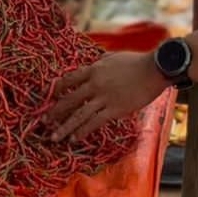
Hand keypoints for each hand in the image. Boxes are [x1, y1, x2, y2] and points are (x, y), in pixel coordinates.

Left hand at [45, 51, 168, 141]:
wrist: (154, 69)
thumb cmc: (136, 62)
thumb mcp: (113, 57)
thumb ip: (100, 62)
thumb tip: (94, 63)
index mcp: (93, 69)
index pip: (69, 80)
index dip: (56, 89)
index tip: (45, 97)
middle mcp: (95, 84)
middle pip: (69, 99)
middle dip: (55, 111)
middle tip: (43, 121)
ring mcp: (104, 98)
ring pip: (79, 114)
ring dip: (65, 126)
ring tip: (54, 137)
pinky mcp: (115, 109)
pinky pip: (95, 122)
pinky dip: (83, 131)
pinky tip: (74, 139)